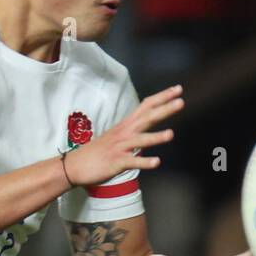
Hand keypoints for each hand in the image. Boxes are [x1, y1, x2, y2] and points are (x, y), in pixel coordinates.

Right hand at [64, 84, 183, 186]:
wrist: (75, 165)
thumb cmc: (98, 152)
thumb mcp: (116, 135)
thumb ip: (132, 128)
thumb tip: (146, 122)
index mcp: (126, 125)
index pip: (146, 106)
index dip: (162, 97)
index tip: (178, 89)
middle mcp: (124, 133)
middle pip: (146, 118)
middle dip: (164, 109)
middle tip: (181, 101)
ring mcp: (119, 147)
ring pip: (139, 140)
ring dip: (155, 137)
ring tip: (171, 134)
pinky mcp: (115, 162)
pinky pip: (132, 162)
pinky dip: (144, 162)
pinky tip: (157, 162)